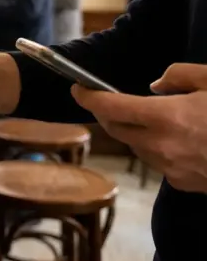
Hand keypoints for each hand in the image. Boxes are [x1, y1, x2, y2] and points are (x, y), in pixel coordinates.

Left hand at [71, 63, 206, 192]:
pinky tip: (176, 138)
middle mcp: (161, 146)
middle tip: (108, 100)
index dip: (88, 97)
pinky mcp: (183, 184)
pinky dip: (156, 147)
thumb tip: (154, 86)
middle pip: (116, 130)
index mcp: (166, 117)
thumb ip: (179, 76)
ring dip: (133, 131)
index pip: (110, 108)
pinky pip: (157, 162)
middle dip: (106, 114)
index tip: (77, 88)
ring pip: (136, 147)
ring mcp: (171, 169)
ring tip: (151, 117)